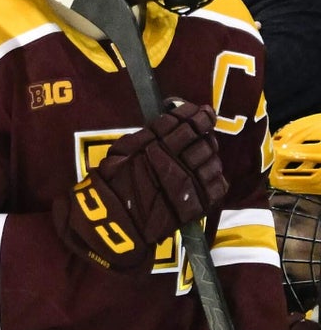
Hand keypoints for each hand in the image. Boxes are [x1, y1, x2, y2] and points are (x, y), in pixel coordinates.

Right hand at [53, 100, 226, 268]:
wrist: (116, 219)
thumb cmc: (113, 181)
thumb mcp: (122, 149)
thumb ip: (147, 135)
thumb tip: (169, 122)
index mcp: (157, 146)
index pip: (185, 124)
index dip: (197, 114)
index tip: (203, 110)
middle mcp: (177, 162)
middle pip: (203, 140)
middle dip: (206, 132)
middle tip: (204, 130)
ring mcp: (189, 183)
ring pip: (213, 161)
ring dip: (211, 154)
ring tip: (205, 152)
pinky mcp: (196, 204)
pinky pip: (218, 186)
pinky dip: (216, 177)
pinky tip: (209, 173)